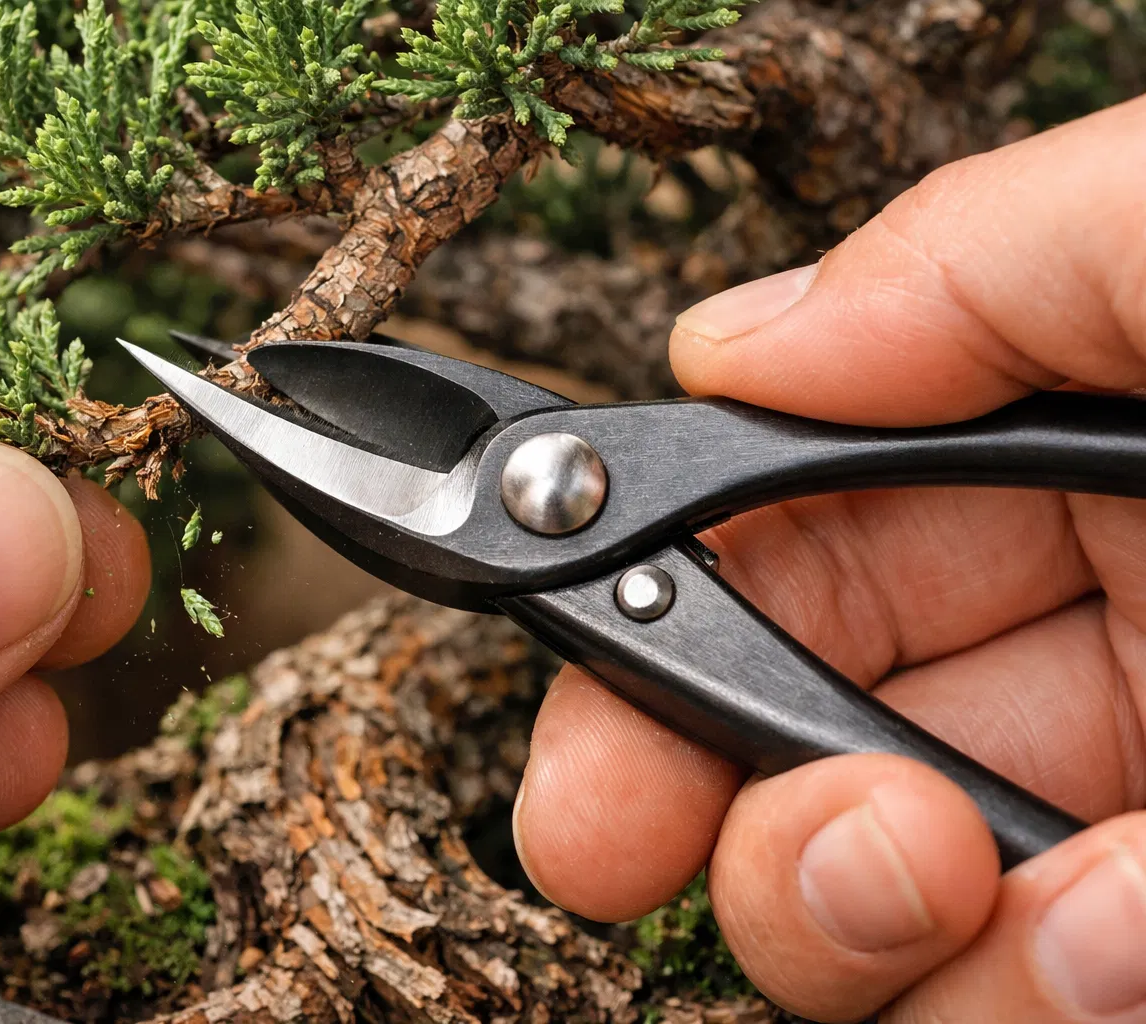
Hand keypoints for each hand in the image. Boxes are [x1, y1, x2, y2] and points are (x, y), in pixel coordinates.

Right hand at [512, 94, 1145, 1021]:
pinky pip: (1052, 998)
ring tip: (925, 875)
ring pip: (909, 921)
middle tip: (619, 842)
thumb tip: (720, 345)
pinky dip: (1032, 990)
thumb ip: (956, 266)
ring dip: (850, 924)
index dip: (653, 650)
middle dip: (707, 816)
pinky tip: (1107, 943)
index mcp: (1079, 461)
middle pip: (813, 756)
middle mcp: (1108, 637)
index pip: (802, 562)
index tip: (569, 746)